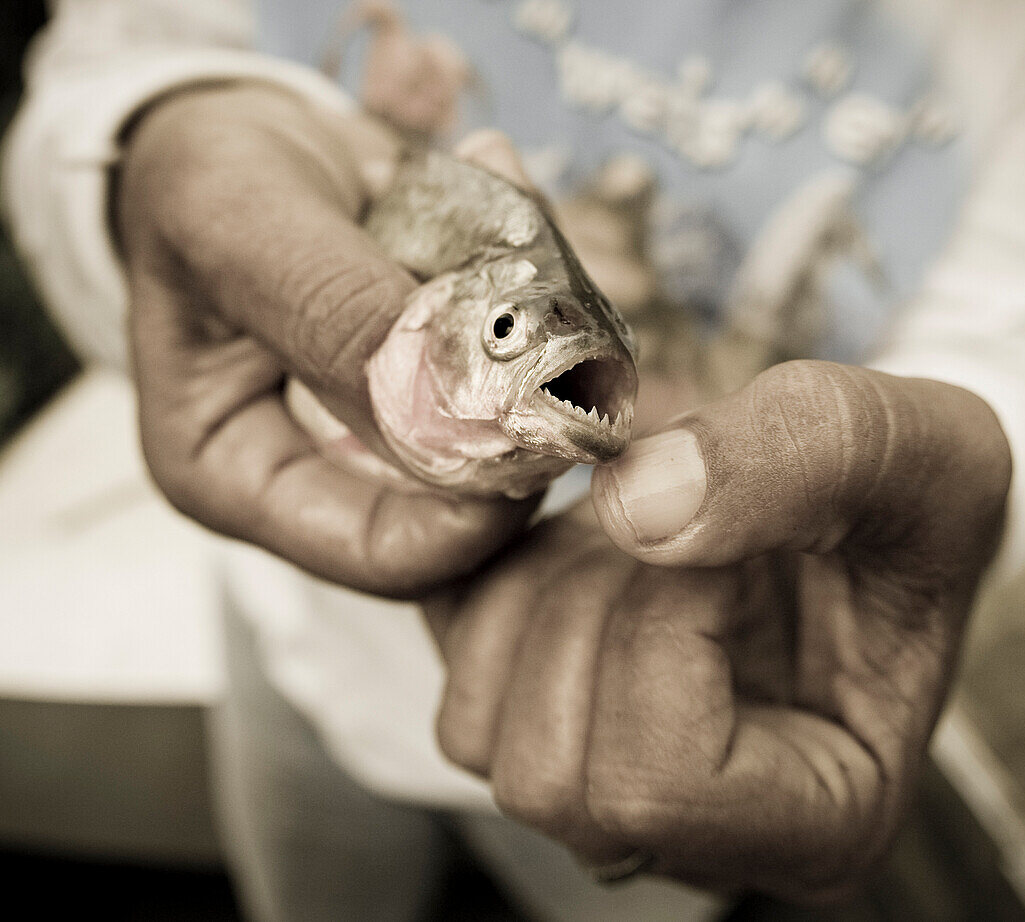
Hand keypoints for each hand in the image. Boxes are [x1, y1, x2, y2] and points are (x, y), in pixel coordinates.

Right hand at [115, 84, 537, 596]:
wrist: (244, 142)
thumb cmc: (201, 179)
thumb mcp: (238, 223)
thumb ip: (332, 313)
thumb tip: (442, 405)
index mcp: (236, 477)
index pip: (377, 554)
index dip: (471, 518)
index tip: (539, 429)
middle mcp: (318, 475)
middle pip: (456, 515)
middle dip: (525, 428)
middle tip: (564, 330)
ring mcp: (389, 433)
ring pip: (508, 444)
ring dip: (545, 350)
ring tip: (527, 241)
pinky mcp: (441, 385)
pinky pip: (522, 373)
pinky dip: (540, 301)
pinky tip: (517, 217)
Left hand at [428, 360, 1009, 899]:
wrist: (856, 491)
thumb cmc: (903, 493)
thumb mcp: (901, 442)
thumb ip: (789, 458)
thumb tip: (638, 508)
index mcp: (819, 822)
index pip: (658, 784)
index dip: (662, 629)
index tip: (725, 541)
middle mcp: (696, 836)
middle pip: (549, 773)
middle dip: (593, 604)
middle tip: (674, 519)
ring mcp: (608, 783)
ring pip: (480, 729)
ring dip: (540, 587)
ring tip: (634, 531)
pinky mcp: (543, 717)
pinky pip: (454, 666)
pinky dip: (494, 577)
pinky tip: (582, 539)